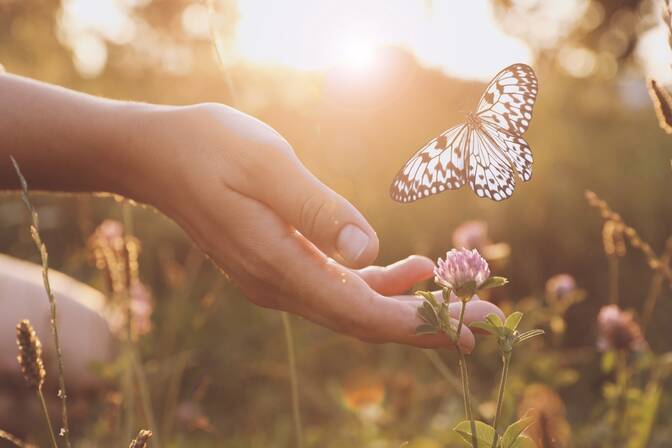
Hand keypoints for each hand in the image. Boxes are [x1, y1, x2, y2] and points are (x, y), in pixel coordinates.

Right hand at [124, 103, 502, 350]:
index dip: (425, 320)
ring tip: (462, 294)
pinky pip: (338, 288)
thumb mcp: (266, 165)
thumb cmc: (209, 148)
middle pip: (366, 321)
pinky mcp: (280, 265)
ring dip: (409, 305)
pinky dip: (378, 285)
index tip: (477, 323)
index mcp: (279, 265)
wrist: (158, 157)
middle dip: (431, 321)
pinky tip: (413, 269)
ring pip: (355, 308)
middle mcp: (279, 285)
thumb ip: (317, 211)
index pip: (363, 313)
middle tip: (491, 320)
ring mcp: (278, 280)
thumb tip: (369, 251)